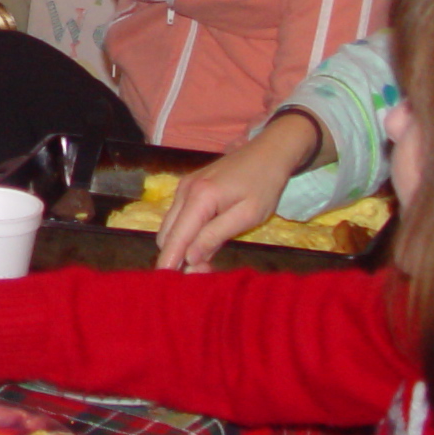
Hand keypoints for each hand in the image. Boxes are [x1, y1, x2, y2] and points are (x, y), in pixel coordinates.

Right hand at [154, 111, 323, 269]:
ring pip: (169, 226)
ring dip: (179, 245)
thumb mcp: (247, 215)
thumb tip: (190, 258)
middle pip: (166, 234)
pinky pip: (177, 216)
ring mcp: (184, 187)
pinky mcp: (188, 186)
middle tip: (199, 274)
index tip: (165, 283)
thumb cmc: (264, 184)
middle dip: (175, 256)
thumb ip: (215, 236)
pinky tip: (201, 242)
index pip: (177, 237)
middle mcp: (184, 191)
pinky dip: (184, 233)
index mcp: (200, 198)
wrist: (268, 152)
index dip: (169, 261)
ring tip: (203, 261)